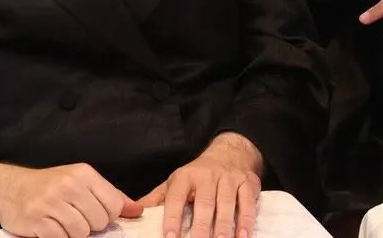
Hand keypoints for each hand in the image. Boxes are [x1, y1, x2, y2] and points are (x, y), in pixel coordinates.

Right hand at [0, 162, 141, 237]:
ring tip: (61, 223)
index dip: (107, 216)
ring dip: (73, 234)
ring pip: (81, 233)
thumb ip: (110, 196)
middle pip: (99, 222)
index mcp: (83, 173)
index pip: (114, 205)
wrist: (9, 187)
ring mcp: (51, 201)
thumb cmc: (48, 186)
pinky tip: (50, 228)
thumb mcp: (80, 182)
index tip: (94, 214)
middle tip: (74, 218)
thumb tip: (136, 210)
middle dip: (89, 227)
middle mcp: (68, 184)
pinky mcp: (37, 219)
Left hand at [138, 132, 262, 237]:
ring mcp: (228, 178)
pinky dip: (246, 220)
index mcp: (185, 177)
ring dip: (224, 226)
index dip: (172, 218)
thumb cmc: (198, 176)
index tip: (170, 237)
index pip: (176, 198)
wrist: (229, 153)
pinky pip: (247, 202)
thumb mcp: (175, 183)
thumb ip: (157, 199)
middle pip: (204, 202)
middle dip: (201, 226)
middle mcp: (207, 176)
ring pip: (226, 203)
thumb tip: (135, 213)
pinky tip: (243, 235)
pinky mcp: (247, 182)